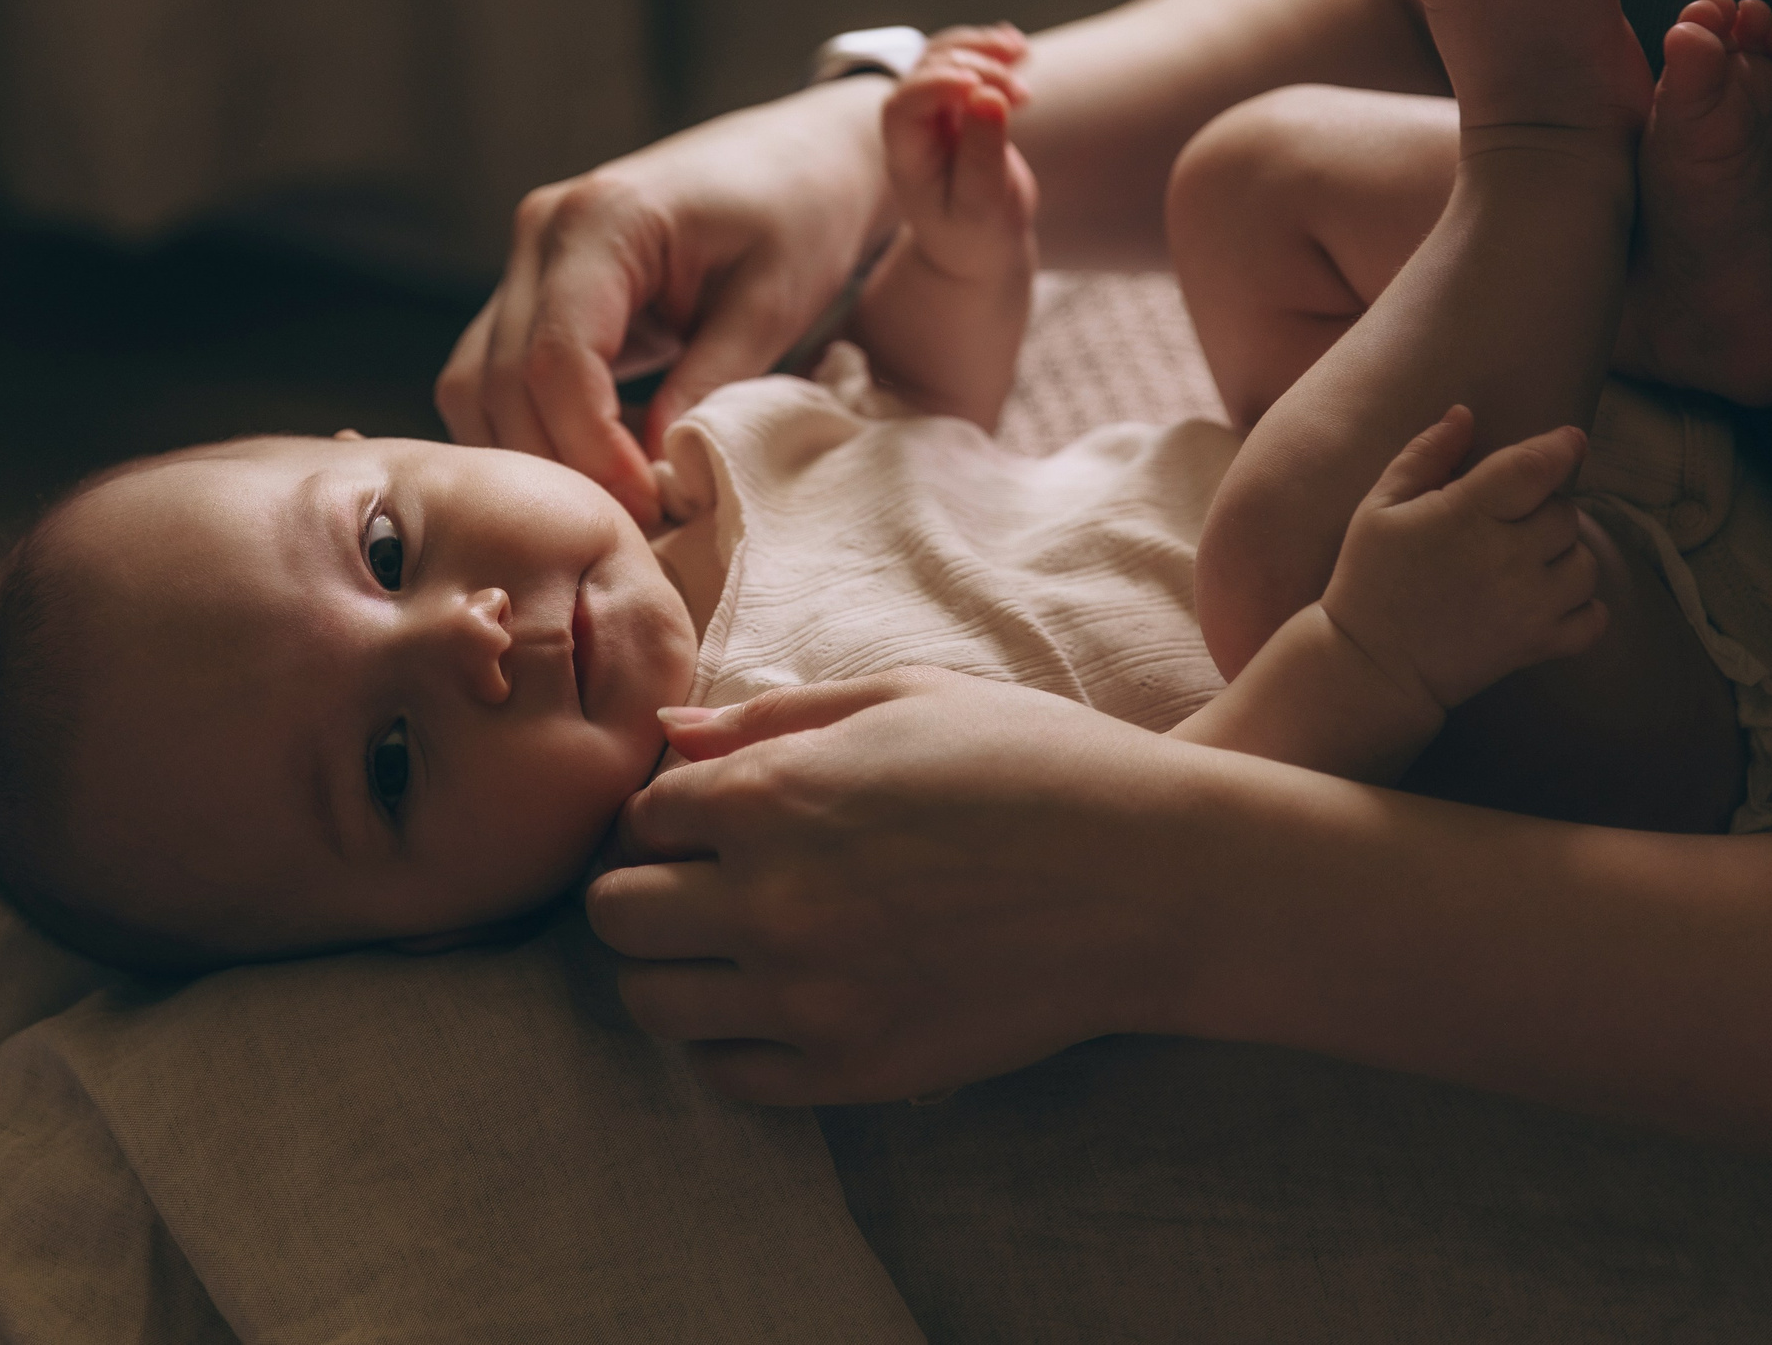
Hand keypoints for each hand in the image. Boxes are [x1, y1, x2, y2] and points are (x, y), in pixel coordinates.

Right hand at [436, 78, 893, 525]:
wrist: (798, 158)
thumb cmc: (800, 215)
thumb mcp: (773, 303)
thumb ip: (709, 383)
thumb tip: (656, 471)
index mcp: (603, 219)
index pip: (557, 359)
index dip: (591, 449)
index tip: (647, 505)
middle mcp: (541, 231)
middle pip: (501, 381)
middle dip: (559, 465)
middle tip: (632, 526)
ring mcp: (527, 258)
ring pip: (477, 385)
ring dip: (533, 454)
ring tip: (617, 499)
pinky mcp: (535, 288)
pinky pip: (497, 376)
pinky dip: (533, 429)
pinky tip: (602, 460)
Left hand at [585, 669, 1193, 1103]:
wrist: (1153, 879)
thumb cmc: (1037, 764)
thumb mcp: (905, 697)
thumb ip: (773, 715)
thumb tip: (672, 737)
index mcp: (772, 796)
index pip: (638, 816)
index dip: (664, 810)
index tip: (705, 817)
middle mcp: (768, 903)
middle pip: (618, 916)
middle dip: (645, 889)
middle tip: (699, 883)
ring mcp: (807, 1000)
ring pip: (654, 1005)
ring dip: (673, 968)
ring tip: (730, 946)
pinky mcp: (853, 1072)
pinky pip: (729, 1075)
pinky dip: (732, 1040)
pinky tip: (778, 1001)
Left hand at [882, 24, 1039, 282]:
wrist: (978, 249)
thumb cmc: (977, 237)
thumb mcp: (983, 205)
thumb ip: (983, 153)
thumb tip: (987, 95)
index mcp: (907, 157)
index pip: (904, 105)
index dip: (937, 86)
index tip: (979, 87)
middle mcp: (913, 127)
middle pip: (927, 71)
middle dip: (976, 69)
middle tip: (1023, 97)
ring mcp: (933, 112)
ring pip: (945, 56)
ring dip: (982, 49)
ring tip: (1021, 52)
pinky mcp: (958, 106)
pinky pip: (966, 63)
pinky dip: (991, 51)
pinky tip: (1018, 47)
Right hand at [1325, 406, 1607, 715]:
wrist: (1369, 667)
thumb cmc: (1369, 580)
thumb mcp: (1379, 507)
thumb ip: (1425, 454)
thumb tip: (1466, 414)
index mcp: (1467, 516)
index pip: (1537, 466)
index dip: (1562, 446)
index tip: (1569, 441)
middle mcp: (1507, 558)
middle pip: (1565, 513)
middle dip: (1545, 508)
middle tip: (1510, 521)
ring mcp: (1528, 606)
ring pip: (1584, 563)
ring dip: (1564, 555)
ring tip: (1526, 560)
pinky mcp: (1537, 646)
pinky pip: (1594, 619)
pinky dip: (1583, 607)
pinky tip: (1549, 598)